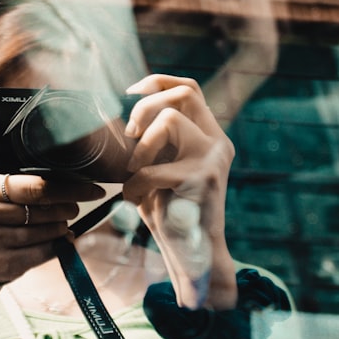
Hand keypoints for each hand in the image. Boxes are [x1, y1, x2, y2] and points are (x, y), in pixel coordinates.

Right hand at [0, 99, 106, 282]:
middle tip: (76, 205)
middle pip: (41, 210)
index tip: (92, 187)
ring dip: (62, 227)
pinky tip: (56, 240)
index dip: (66, 187)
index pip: (31, 185)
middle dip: (66, 207)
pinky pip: (41, 254)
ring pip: (45, 233)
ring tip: (62, 221)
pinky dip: (56, 247)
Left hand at [121, 75, 236, 310]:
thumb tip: (121, 118)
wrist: (195, 256)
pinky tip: (136, 199)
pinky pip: (154, 168)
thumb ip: (152, 143)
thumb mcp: (160, 169)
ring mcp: (214, 158)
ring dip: (142, 146)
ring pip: (170, 119)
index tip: (130, 94)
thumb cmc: (171, 212)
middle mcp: (217, 142)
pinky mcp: (204, 178)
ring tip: (135, 171)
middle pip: (184, 93)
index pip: (188, 88)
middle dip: (145, 107)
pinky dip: (135, 184)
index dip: (157, 82)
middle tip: (130, 135)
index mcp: (209, 135)